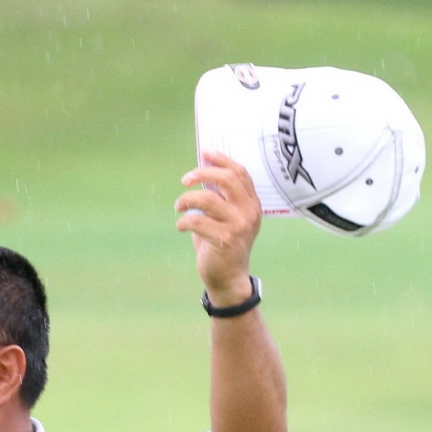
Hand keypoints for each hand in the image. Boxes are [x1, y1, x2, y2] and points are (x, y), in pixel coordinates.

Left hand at [175, 152, 261, 307]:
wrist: (229, 277)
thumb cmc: (223, 245)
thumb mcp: (226, 218)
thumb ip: (219, 198)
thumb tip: (200, 174)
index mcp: (252, 203)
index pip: (240, 173)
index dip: (222, 160)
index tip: (205, 153)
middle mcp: (249, 211)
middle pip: (226, 179)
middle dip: (202, 174)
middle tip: (185, 180)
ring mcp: (238, 225)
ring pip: (207, 198)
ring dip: (186, 200)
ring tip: (179, 207)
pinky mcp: (224, 239)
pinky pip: (197, 221)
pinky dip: (184, 221)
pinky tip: (181, 226)